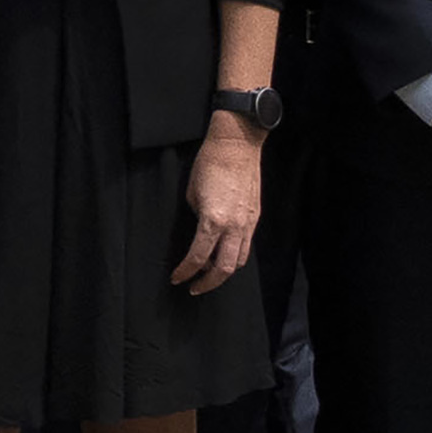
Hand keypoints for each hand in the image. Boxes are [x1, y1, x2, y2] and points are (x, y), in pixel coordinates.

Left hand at [172, 122, 267, 293]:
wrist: (237, 145)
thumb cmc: (209, 163)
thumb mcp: (191, 193)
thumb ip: (197, 217)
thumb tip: (200, 231)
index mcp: (213, 220)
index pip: (197, 257)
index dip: (185, 271)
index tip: (176, 278)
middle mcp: (234, 226)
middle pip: (223, 269)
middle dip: (207, 283)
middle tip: (194, 287)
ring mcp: (247, 223)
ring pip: (238, 260)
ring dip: (222, 271)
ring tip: (207, 272)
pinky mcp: (255, 217)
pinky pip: (246, 246)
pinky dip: (233, 255)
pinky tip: (221, 252)